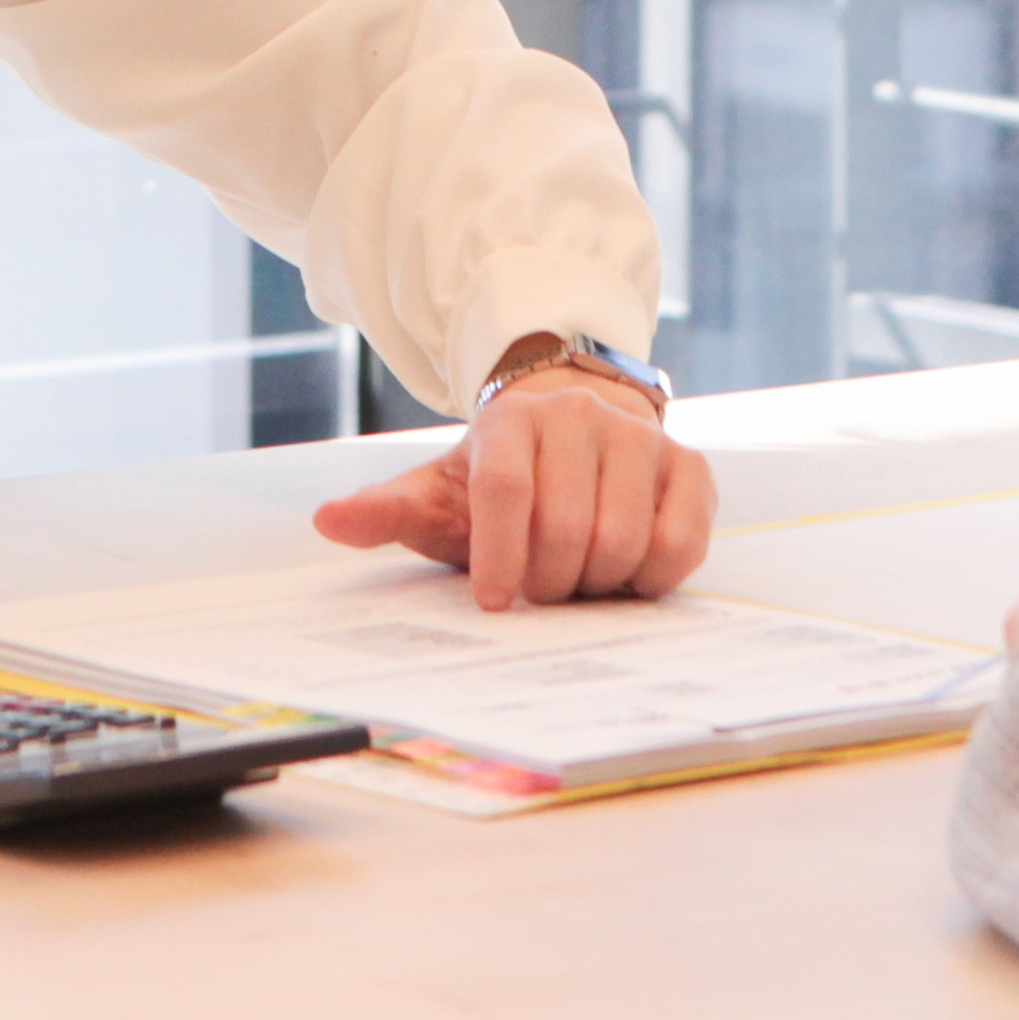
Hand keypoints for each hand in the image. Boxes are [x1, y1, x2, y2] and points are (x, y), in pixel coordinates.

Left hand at [308, 366, 717, 607]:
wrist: (577, 429)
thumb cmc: (504, 479)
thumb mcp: (441, 491)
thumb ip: (387, 511)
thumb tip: (328, 521)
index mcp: (510, 422)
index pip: (506, 491)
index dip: (500, 557)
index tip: (493, 602)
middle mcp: (579, 417)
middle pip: (567, 528)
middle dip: (548, 581)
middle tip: (539, 588)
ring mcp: (639, 438)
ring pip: (625, 541)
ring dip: (598, 583)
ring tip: (579, 576)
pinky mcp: (690, 465)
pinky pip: (681, 543)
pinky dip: (653, 578)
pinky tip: (626, 574)